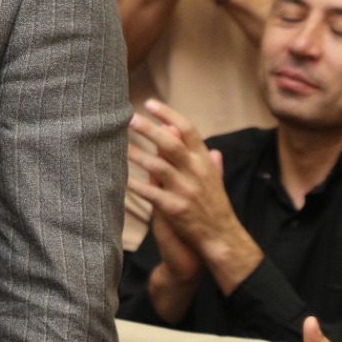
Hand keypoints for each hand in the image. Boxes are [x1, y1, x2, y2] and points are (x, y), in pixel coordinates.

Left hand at [128, 98, 259, 289]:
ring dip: (137, 154)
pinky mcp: (175, 209)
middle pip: (171, 143)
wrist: (222, 238)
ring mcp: (186, 190)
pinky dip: (136, 185)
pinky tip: (122, 178)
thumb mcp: (215, 180)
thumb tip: (213, 148)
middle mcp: (196, 172)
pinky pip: (151, 194)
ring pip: (158, 167)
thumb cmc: (215, 207)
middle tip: (130, 117)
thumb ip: (210, 163)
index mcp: (205, 161)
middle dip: (149, 129)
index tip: (150, 103)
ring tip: (119, 145)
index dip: (169, 114)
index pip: (188, 130)